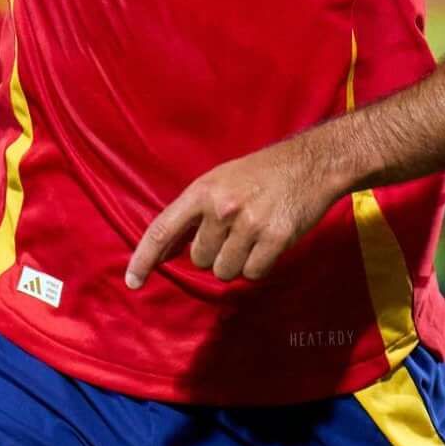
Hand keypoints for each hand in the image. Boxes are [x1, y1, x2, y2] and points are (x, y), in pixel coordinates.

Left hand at [126, 130, 348, 289]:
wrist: (311, 164)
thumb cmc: (261, 173)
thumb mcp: (220, 180)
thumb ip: (195, 212)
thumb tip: (169, 248)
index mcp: (202, 191)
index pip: (162, 230)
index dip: (144, 258)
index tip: (133, 281)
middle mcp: (221, 208)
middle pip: (199, 259)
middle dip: (213, 254)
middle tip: (234, 233)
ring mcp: (248, 224)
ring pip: (225, 271)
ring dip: (237, 262)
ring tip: (252, 238)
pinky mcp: (275, 239)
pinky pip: (253, 273)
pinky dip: (259, 266)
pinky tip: (268, 244)